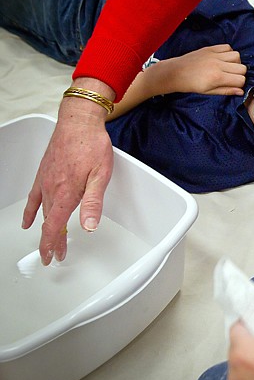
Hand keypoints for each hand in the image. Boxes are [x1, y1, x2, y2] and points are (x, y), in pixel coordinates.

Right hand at [22, 78, 114, 264]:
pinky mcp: (44, 173)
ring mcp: (45, 181)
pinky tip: (28, 220)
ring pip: (42, 211)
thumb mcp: (101, 175)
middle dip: (52, 241)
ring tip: (49, 242)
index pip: (54, 227)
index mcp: (66, 193)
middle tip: (56, 255)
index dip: (52, 245)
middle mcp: (52, 189)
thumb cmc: (92, 145)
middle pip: (49, 222)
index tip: (52, 257)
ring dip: (45, 229)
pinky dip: (31, 211)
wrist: (78, 122)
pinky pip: (34, 197)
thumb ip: (94, 202)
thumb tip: (88, 226)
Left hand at [145, 44, 246, 95]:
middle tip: (231, 77)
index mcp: (217, 77)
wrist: (176, 72)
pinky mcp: (210, 48)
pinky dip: (228, 52)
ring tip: (228, 67)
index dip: (239, 84)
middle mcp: (218, 64)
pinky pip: (227, 47)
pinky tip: (223, 59)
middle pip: (242, 68)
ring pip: (237, 55)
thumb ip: (226, 90)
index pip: (241, 79)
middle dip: (239, 74)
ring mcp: (214, 55)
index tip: (233, 85)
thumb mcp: (209, 92)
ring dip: (236, 62)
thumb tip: (241, 92)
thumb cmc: (191, 85)